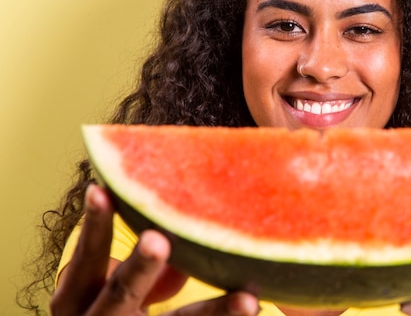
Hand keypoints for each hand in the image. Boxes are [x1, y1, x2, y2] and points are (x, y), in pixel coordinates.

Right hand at [50, 184, 259, 315]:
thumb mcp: (110, 291)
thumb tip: (185, 231)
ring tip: (247, 299)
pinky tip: (254, 308)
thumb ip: (141, 265)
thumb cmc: (109, 312)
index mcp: (76, 301)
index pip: (85, 259)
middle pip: (121, 292)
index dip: (94, 226)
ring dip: (213, 312)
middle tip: (158, 240)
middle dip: (141, 267)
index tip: (101, 188)